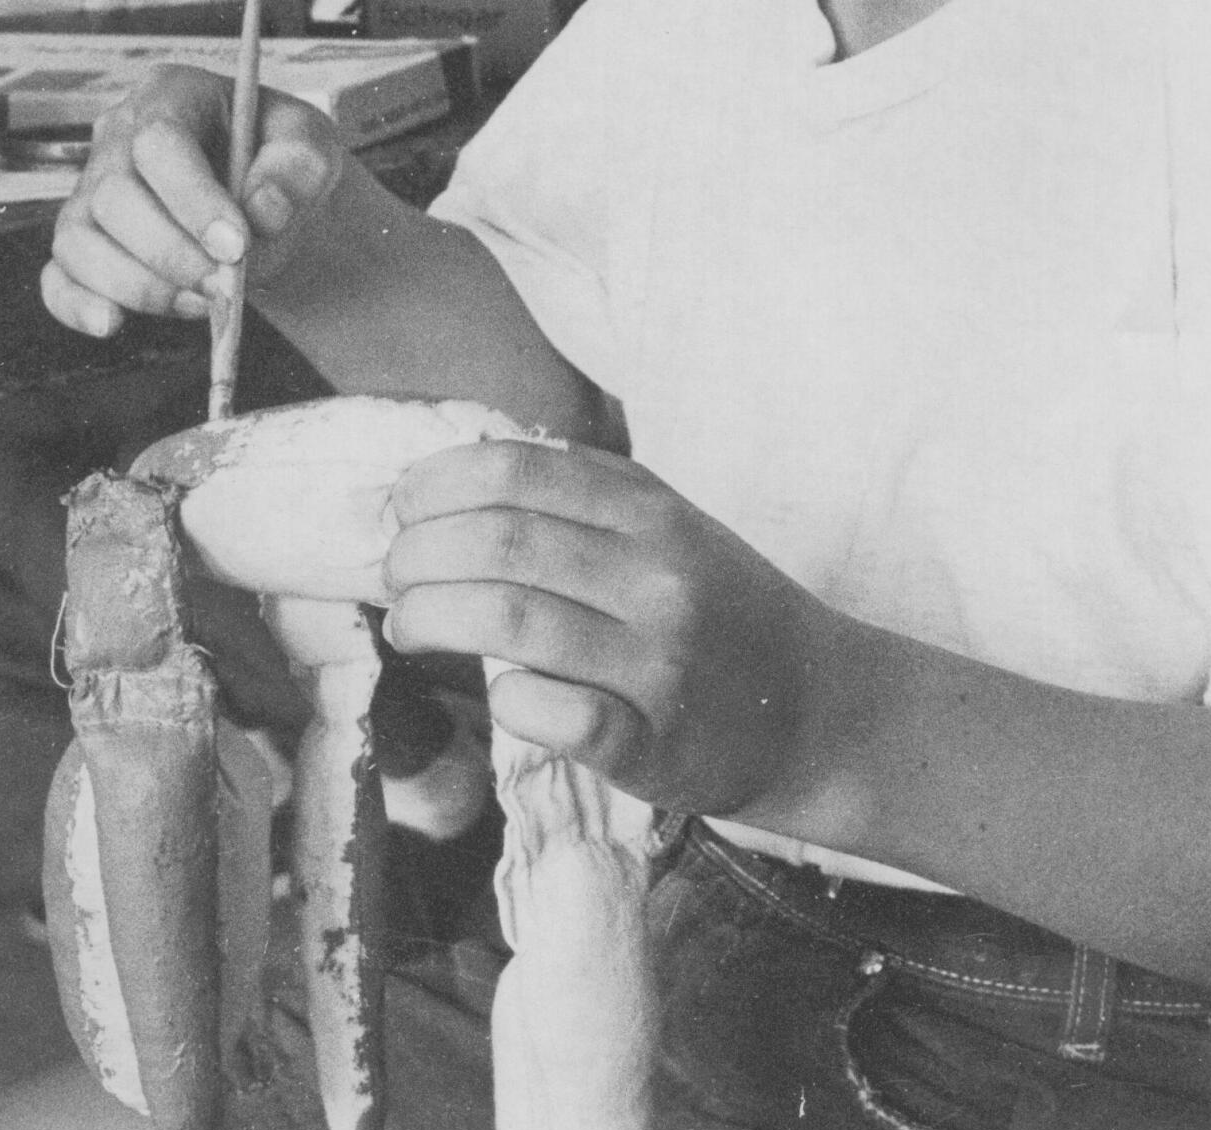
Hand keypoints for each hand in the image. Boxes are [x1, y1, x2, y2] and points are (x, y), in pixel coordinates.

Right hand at [41, 65, 347, 338]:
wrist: (266, 204)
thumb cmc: (280, 164)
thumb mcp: (311, 147)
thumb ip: (296, 168)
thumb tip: (264, 209)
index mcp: (171, 96)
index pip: (159, 141)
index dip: (192, 198)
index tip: (235, 247)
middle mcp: (117, 138)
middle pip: (113, 195)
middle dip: (170, 253)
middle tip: (223, 286)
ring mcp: (89, 193)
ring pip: (78, 240)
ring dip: (137, 285)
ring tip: (199, 303)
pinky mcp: (81, 245)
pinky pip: (56, 277)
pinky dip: (77, 305)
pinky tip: (114, 323)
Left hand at [382, 440, 853, 817]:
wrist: (816, 708)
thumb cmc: (719, 608)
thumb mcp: (668, 523)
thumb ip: (582, 492)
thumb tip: (463, 465)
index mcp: (650, 511)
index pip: (514, 472)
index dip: (436, 485)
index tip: (402, 507)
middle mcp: (655, 577)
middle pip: (499, 545)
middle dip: (418, 556)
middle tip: (395, 574)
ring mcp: (657, 662)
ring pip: (511, 623)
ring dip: (431, 620)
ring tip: (408, 626)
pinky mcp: (654, 745)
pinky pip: (556, 715)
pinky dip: (507, 699)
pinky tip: (493, 692)